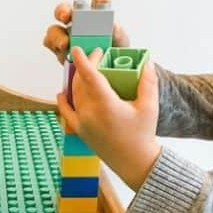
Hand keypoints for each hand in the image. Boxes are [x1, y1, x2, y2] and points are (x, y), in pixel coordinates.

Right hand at [43, 0, 129, 64]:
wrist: (108, 75)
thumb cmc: (114, 55)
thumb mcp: (121, 44)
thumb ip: (119, 34)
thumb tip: (114, 26)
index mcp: (98, 14)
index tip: (103, 1)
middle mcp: (79, 21)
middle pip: (67, 9)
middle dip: (64, 10)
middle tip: (66, 16)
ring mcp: (67, 34)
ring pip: (55, 28)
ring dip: (57, 34)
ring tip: (65, 43)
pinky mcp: (59, 49)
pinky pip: (50, 43)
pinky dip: (54, 46)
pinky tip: (63, 51)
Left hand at [57, 46, 160, 191]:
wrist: (134, 162)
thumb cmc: (143, 134)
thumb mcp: (149, 106)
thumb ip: (148, 82)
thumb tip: (147, 62)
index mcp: (106, 105)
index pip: (90, 76)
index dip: (83, 61)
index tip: (77, 49)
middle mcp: (89, 113)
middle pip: (81, 83)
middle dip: (86, 66)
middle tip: (97, 56)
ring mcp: (82, 123)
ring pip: (74, 95)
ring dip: (78, 80)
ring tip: (88, 71)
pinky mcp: (80, 132)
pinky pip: (66, 113)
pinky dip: (63, 101)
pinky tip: (62, 93)